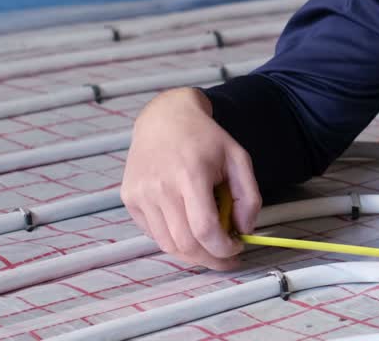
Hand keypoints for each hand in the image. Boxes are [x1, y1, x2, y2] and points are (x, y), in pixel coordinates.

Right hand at [120, 87, 261, 269]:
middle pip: (185, 244)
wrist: (165, 118)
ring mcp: (140, 194)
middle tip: (227, 258)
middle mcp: (160, 187)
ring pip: (167, 244)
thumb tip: (244, 229)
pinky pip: (154, 234)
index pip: (204, 229)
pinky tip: (187, 227)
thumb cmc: (205, 139)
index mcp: (190, 174)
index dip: (223, 249)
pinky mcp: (129, 198)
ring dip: (192, 254)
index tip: (237, 248)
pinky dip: (174, 239)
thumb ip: (248, 196)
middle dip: (210, 259)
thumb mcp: (238, 158)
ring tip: (209, 245)